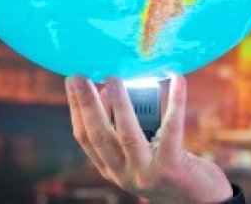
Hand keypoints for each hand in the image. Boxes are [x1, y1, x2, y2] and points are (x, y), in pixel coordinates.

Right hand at [65, 74, 233, 203]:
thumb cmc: (169, 170)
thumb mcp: (142, 155)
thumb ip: (128, 131)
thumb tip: (114, 92)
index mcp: (112, 169)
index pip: (86, 138)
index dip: (77, 110)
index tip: (73, 84)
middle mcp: (124, 174)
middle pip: (99, 135)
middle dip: (87, 104)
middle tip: (79, 76)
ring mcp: (146, 173)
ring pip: (127, 135)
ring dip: (119, 104)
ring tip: (113, 79)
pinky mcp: (172, 167)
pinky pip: (171, 130)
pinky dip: (175, 103)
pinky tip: (177, 81)